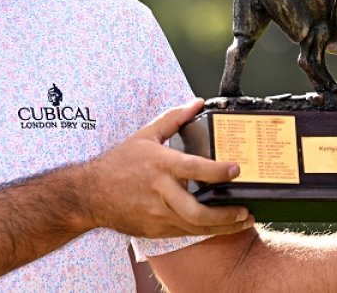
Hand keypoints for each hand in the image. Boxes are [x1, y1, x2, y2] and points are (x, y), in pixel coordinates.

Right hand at [78, 99, 253, 238]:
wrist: (91, 194)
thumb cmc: (119, 164)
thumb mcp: (145, 135)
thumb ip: (174, 118)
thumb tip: (197, 103)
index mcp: (160, 164)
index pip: (194, 168)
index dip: (218, 171)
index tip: (236, 169)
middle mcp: (160, 192)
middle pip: (197, 211)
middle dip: (226, 215)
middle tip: (246, 210)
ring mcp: (157, 214)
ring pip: (195, 227)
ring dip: (222, 227)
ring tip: (242, 221)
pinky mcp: (155, 230)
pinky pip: (185, 233)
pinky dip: (204, 230)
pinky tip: (218, 226)